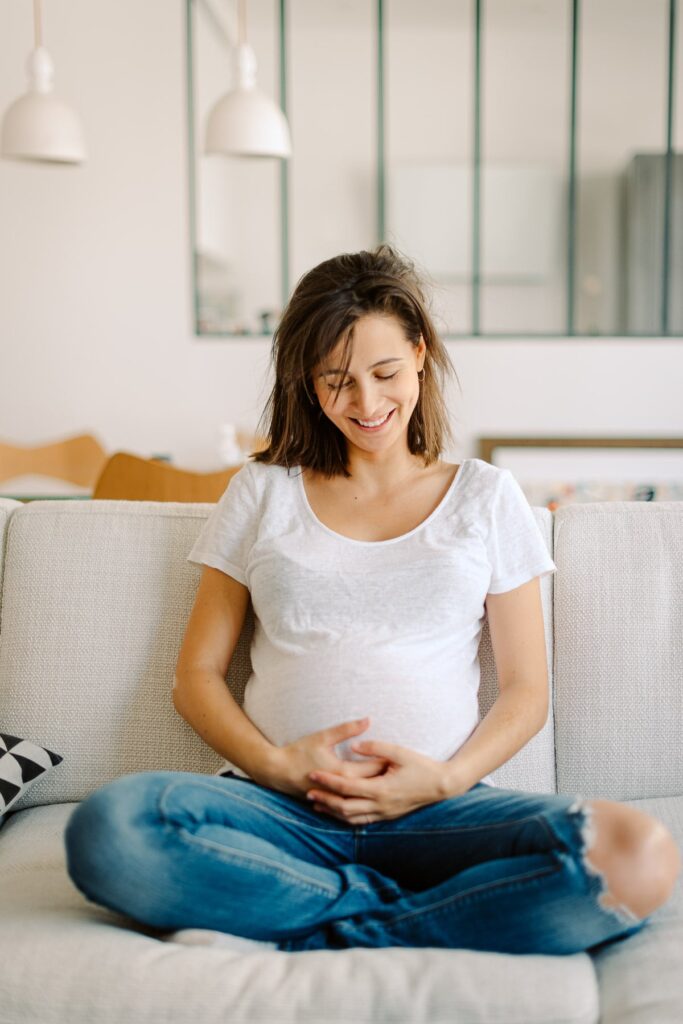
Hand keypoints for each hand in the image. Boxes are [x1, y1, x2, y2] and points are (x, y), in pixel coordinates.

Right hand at [265, 717, 389, 800]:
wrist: (278, 772)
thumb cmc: (299, 752)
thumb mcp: (323, 737)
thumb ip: (346, 729)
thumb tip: (368, 720)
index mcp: (343, 772)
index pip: (372, 769)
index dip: (387, 762)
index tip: (401, 757)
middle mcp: (341, 788)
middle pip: (371, 784)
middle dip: (386, 777)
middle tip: (401, 769)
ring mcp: (336, 797)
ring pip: (363, 798)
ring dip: (376, 790)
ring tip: (391, 782)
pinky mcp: (330, 802)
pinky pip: (352, 805)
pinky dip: (363, 801)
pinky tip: (372, 796)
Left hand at [306, 740, 455, 823]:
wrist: (441, 786)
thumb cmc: (421, 765)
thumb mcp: (399, 751)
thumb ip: (374, 748)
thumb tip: (353, 745)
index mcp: (381, 788)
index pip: (346, 787)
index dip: (327, 781)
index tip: (313, 774)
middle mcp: (380, 805)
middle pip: (344, 806)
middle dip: (325, 800)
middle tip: (308, 793)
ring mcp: (384, 813)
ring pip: (352, 818)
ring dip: (333, 812)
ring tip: (318, 805)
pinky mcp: (388, 816)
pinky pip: (362, 821)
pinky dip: (347, 818)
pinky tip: (339, 812)